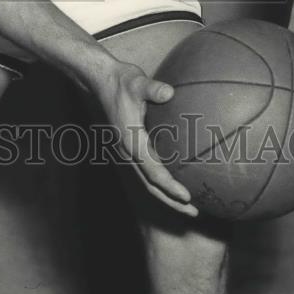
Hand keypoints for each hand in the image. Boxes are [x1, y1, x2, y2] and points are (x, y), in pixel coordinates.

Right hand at [95, 60, 198, 216]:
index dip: (170, 186)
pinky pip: (145, 171)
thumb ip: (152, 89)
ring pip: (146, 181)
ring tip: (187, 205)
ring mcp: (125, 151)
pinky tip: (174, 180)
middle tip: (194, 213)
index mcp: (130, 141)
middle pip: (150, 186)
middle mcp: (126, 151)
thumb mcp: (136, 82)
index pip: (152, 171)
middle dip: (171, 202)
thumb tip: (169, 92)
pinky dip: (159, 182)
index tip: (187, 197)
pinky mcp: (128, 147)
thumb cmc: (119, 80)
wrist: (99, 80)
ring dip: (166, 195)